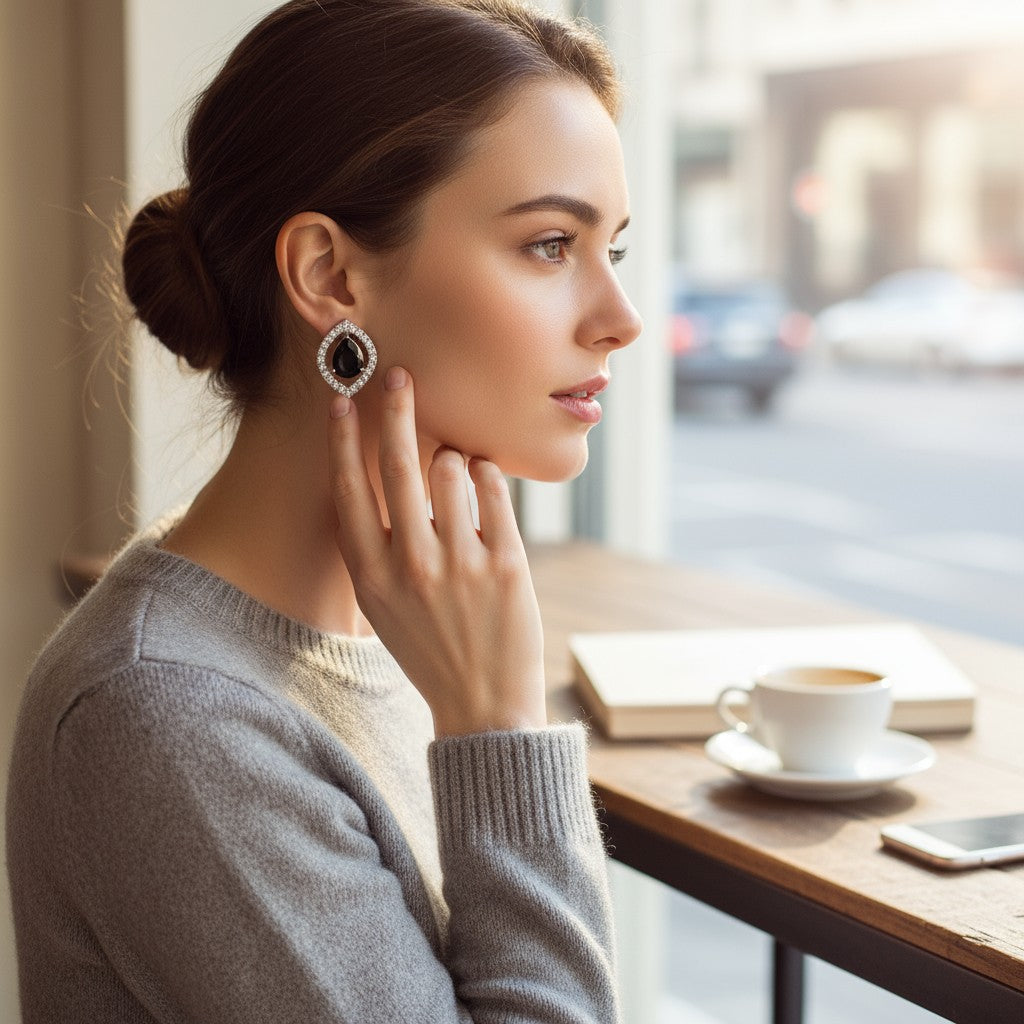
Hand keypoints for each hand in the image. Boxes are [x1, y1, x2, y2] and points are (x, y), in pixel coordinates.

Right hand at [327, 366, 546, 736]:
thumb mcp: (383, 606)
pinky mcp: (506, 563)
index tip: (342, 400)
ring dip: (454, 456)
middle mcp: (411, 564)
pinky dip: (488, 474)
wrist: (483, 703)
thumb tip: (379, 476)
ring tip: (457, 470)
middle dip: (397, 409)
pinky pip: (494, 489)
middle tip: (400, 374)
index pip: (348, 491)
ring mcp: (460, 563)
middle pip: (397, 466)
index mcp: (372, 575)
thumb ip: (375, 547)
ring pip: (451, 468)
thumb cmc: (428, 646)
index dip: (342, 441)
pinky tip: (484, 479)